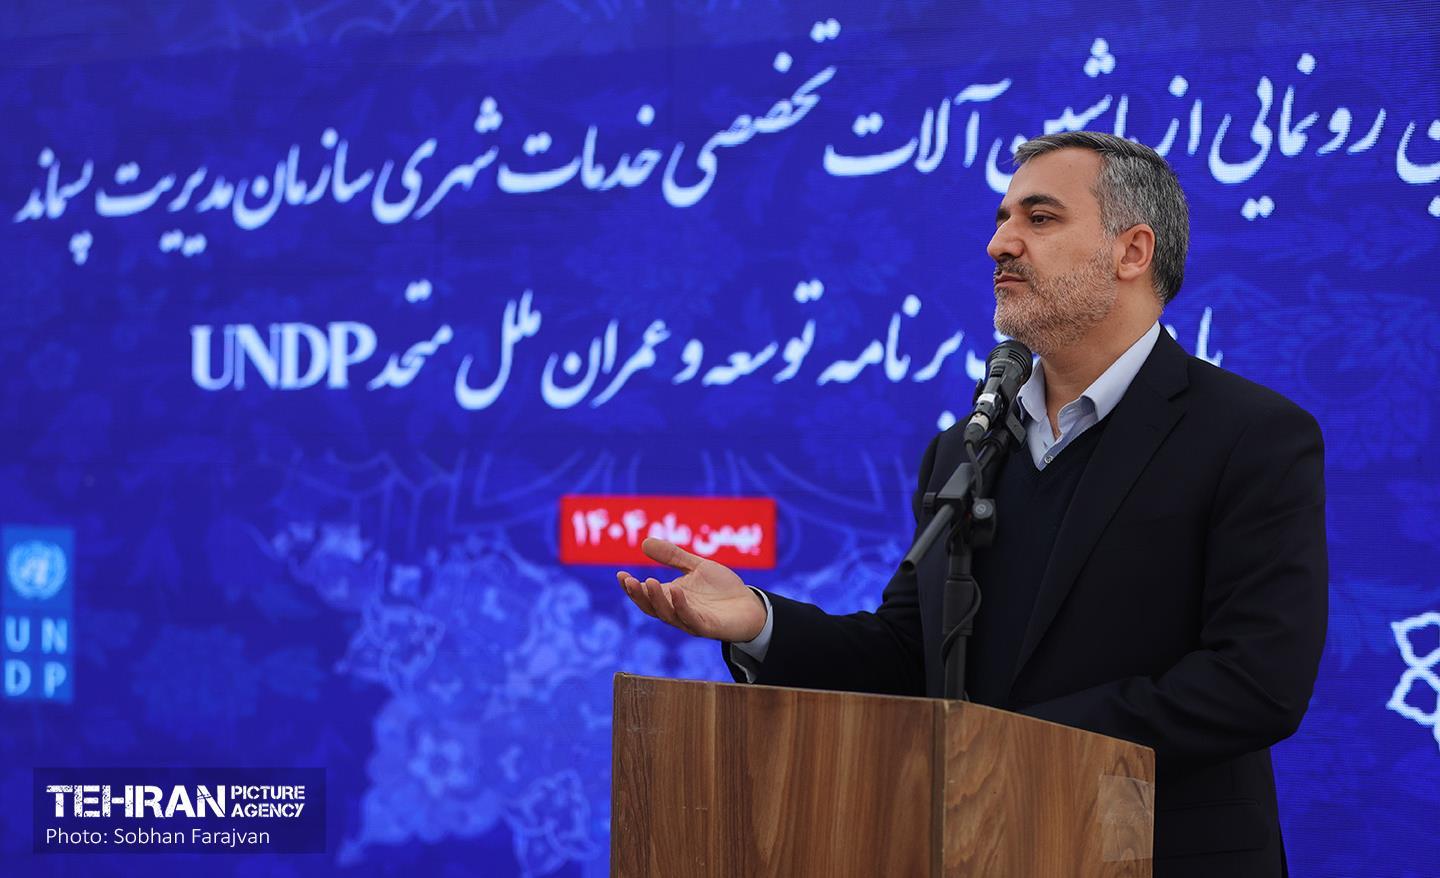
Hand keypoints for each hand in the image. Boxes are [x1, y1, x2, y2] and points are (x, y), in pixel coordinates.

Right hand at [616, 538, 766, 642]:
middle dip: (639, 595)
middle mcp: (677, 612)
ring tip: (649, 582)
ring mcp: (691, 621)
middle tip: (628, 581)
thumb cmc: (722, 589)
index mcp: (671, 598)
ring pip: (668, 614)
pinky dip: (681, 606)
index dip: (631, 588)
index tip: (620, 574)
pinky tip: (676, 590)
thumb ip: (673, 556)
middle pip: (652, 607)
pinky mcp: (708, 627)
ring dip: (656, 599)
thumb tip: (644, 542)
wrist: (750, 606)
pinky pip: (691, 619)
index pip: (645, 596)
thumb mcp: (696, 567)